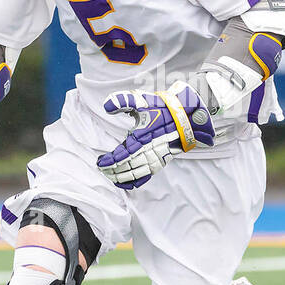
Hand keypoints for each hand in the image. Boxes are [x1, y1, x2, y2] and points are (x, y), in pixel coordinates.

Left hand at [96, 83, 214, 188]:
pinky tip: (125, 183)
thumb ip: (123, 101)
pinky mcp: (160, 162)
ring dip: (121, 177)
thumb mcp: (141, 100)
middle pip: (127, 167)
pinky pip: (146, 177)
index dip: (110, 161)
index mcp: (142, 138)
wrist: (184, 116)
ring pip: (135, 174)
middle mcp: (148, 151)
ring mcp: (155, 158)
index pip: (122, 155)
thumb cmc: (161, 108)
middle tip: (102, 170)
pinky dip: (134, 182)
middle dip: (113, 170)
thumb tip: (107, 106)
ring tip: (110, 176)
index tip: (100, 162)